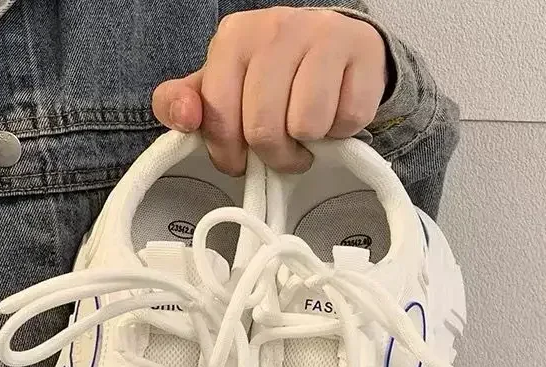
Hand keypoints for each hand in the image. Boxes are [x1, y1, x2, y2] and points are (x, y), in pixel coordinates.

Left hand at [152, 7, 386, 174]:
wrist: (337, 48)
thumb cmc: (272, 79)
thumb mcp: (223, 88)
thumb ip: (184, 105)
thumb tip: (184, 117)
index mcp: (234, 38)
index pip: (219, 117)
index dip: (229, 154)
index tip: (240, 160)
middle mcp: (275, 28)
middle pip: (263, 129)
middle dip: (274, 156)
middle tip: (283, 151)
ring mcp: (321, 34)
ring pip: (307, 126)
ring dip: (310, 144)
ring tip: (309, 132)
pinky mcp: (361, 50)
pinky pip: (346, 120)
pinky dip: (342, 130)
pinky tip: (336, 112)